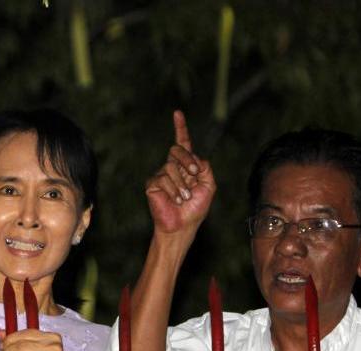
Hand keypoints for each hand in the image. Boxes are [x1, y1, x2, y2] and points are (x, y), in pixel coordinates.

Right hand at [145, 110, 215, 234]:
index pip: (183, 144)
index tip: (177, 113)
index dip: (180, 128)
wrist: (182, 226)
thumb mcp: (208, 186)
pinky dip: (173, 190)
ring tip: (184, 198)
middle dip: (188, 160)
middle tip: (194, 174)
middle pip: (178, 149)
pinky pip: (163, 178)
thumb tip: (195, 157)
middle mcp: (172, 167)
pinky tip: (176, 201)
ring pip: (171, 166)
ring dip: (182, 184)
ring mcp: (160, 175)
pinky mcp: (152, 184)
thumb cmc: (195, 209)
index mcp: (186, 166)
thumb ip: (205, 168)